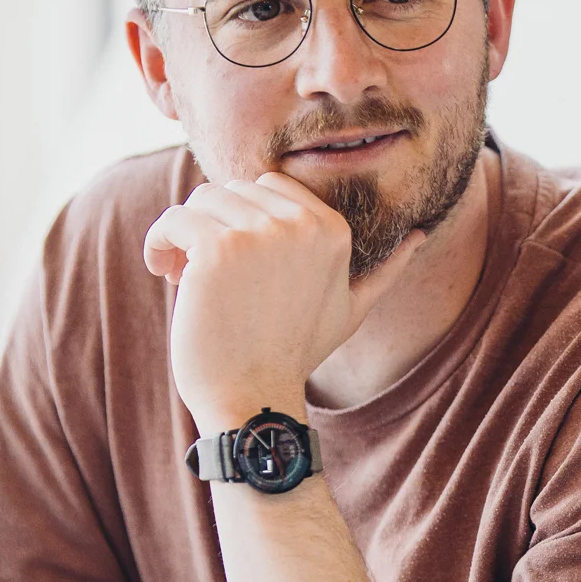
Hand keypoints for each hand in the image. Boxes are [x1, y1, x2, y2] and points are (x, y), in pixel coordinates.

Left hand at [142, 172, 423, 429]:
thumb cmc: (294, 354)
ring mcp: (260, 235)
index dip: (242, 218)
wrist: (253, 397)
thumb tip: (421, 236)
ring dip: (183, 234)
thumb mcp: (352, 309)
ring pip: (200, 200)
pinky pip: (174, 219)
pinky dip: (159, 242)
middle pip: (232, 189)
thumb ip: (386, 270)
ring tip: (181, 275)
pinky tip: (163, 272)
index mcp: (332, 230)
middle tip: (200, 273)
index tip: (231, 262)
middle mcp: (302, 224)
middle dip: (212, 224)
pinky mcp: (217, 249)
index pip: (269, 184)